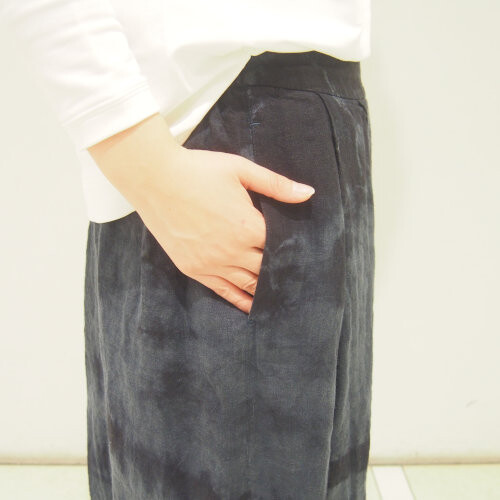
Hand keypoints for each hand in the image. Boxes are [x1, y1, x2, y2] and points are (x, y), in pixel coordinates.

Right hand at [88, 113, 314, 314]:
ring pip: (248, 285)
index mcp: (247, 226)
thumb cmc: (198, 170)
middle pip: (267, 269)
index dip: (293, 251)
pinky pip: (223, 291)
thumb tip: (309, 193)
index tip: (306, 256)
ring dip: (265, 290)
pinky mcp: (193, 268)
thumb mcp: (240, 170)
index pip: (280, 247)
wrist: (154, 179)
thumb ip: (276, 185)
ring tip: (281, 296)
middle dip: (282, 273)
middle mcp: (232, 250)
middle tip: (298, 280)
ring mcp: (211, 263)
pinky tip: (252, 307)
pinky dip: (240, 300)